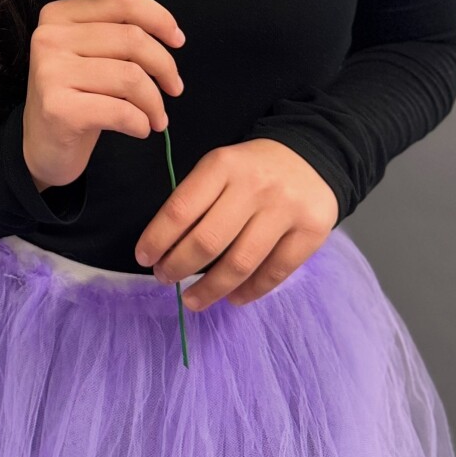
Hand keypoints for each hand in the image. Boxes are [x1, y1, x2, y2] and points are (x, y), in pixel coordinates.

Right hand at [23, 0, 184, 190]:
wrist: (42, 146)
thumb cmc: (76, 96)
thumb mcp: (89, 54)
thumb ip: (117, 32)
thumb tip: (171, 34)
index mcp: (58, 15)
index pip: (121, 1)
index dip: (159, 18)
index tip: (177, 40)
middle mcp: (49, 37)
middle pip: (132, 38)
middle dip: (165, 66)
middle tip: (174, 89)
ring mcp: (50, 72)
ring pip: (131, 76)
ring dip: (155, 102)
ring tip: (157, 117)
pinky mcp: (58, 108)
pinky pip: (121, 111)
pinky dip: (141, 123)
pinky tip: (139, 129)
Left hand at [135, 138, 338, 310]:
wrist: (308, 156)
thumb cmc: (250, 168)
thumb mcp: (218, 167)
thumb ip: (196, 199)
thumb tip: (166, 246)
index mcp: (222, 166)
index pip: (181, 209)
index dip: (158, 239)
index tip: (144, 258)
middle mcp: (253, 187)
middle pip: (208, 240)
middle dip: (179, 266)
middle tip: (164, 278)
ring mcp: (285, 211)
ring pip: (241, 262)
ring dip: (210, 289)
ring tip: (192, 300)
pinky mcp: (311, 233)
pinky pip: (275, 272)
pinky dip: (250, 291)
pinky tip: (232, 298)